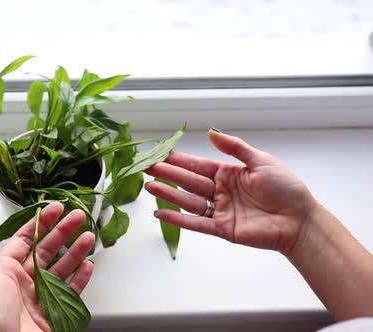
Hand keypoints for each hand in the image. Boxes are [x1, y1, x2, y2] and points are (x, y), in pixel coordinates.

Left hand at [0, 202, 94, 331]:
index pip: (26, 239)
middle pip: (47, 250)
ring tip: (89, 236)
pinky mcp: (54, 313)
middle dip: (63, 231)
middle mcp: (22, 281)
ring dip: (76, 251)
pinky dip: (81, 278)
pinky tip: (88, 265)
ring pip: (62, 268)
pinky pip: (71, 292)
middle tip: (78, 216)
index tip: (56, 208)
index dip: (42, 222)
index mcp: (4, 270)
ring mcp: (39, 297)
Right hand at [145, 129, 317, 254]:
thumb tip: (211, 132)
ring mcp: (220, 210)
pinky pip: (195, 223)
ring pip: (188, 200)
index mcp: (228, 173)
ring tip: (149, 185)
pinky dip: (178, 218)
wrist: (300, 220)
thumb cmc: (286, 189)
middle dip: (167, 173)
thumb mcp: (261, 161)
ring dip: (168, 193)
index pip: (197, 164)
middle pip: (188, 181)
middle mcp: (220, 191)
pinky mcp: (221, 229)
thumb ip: (234, 148)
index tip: (160, 153)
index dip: (179, 159)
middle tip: (146, 167)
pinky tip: (161, 212)